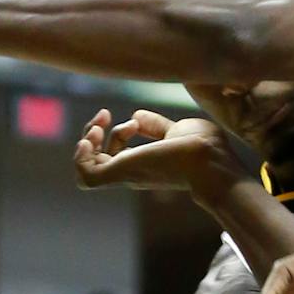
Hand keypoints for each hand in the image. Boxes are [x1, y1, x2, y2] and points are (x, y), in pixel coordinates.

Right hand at [73, 108, 241, 193]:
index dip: (116, 132)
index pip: (117, 152)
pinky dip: (81, 160)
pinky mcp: (123, 173)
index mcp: (145, 162)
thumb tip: (136, 116)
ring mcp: (127, 173)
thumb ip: (157, 126)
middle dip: (93, 132)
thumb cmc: (205, 150)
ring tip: (96, 127)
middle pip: (99, 158)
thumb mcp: (177, 130)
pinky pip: (87, 178)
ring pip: (88, 167)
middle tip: (104, 115)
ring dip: (84, 144)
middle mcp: (133, 170)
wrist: (212, 160)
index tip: (132, 121)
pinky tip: (88, 141)